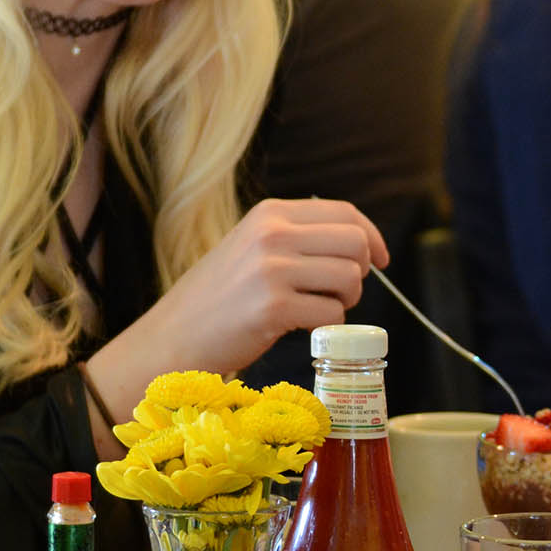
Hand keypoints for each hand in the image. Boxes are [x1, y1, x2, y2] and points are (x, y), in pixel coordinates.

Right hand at [91, 199, 388, 422]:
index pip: (345, 212)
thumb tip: (359, 241)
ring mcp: (272, 270)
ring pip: (350, 278)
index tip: (379, 259)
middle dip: (360, 272)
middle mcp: (272, 234)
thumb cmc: (217, 299)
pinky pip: (332, 314)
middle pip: (356, 243)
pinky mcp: (273, 308)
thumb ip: (296, 237)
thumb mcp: (251, 247)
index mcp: (270, 214)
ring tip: (313, 310)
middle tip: (338, 293)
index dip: (371, 237)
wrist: (171, 338)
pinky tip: (299, 328)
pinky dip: (326, 327)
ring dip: (343, 302)